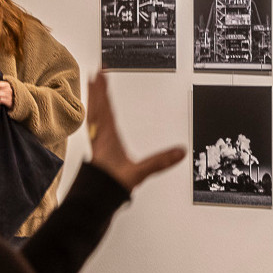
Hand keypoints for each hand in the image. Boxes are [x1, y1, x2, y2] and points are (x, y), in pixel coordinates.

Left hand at [84, 71, 184, 191]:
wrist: (95, 200)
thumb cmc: (111, 185)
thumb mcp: (139, 173)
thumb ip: (159, 163)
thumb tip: (179, 152)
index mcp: (107, 137)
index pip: (105, 107)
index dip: (103, 90)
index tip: (101, 73)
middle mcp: (99, 136)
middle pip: (97, 107)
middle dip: (97, 90)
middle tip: (95, 72)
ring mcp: (97, 142)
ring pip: (93, 115)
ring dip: (94, 100)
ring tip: (93, 87)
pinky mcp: (97, 148)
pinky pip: (94, 124)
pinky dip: (95, 114)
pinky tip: (97, 116)